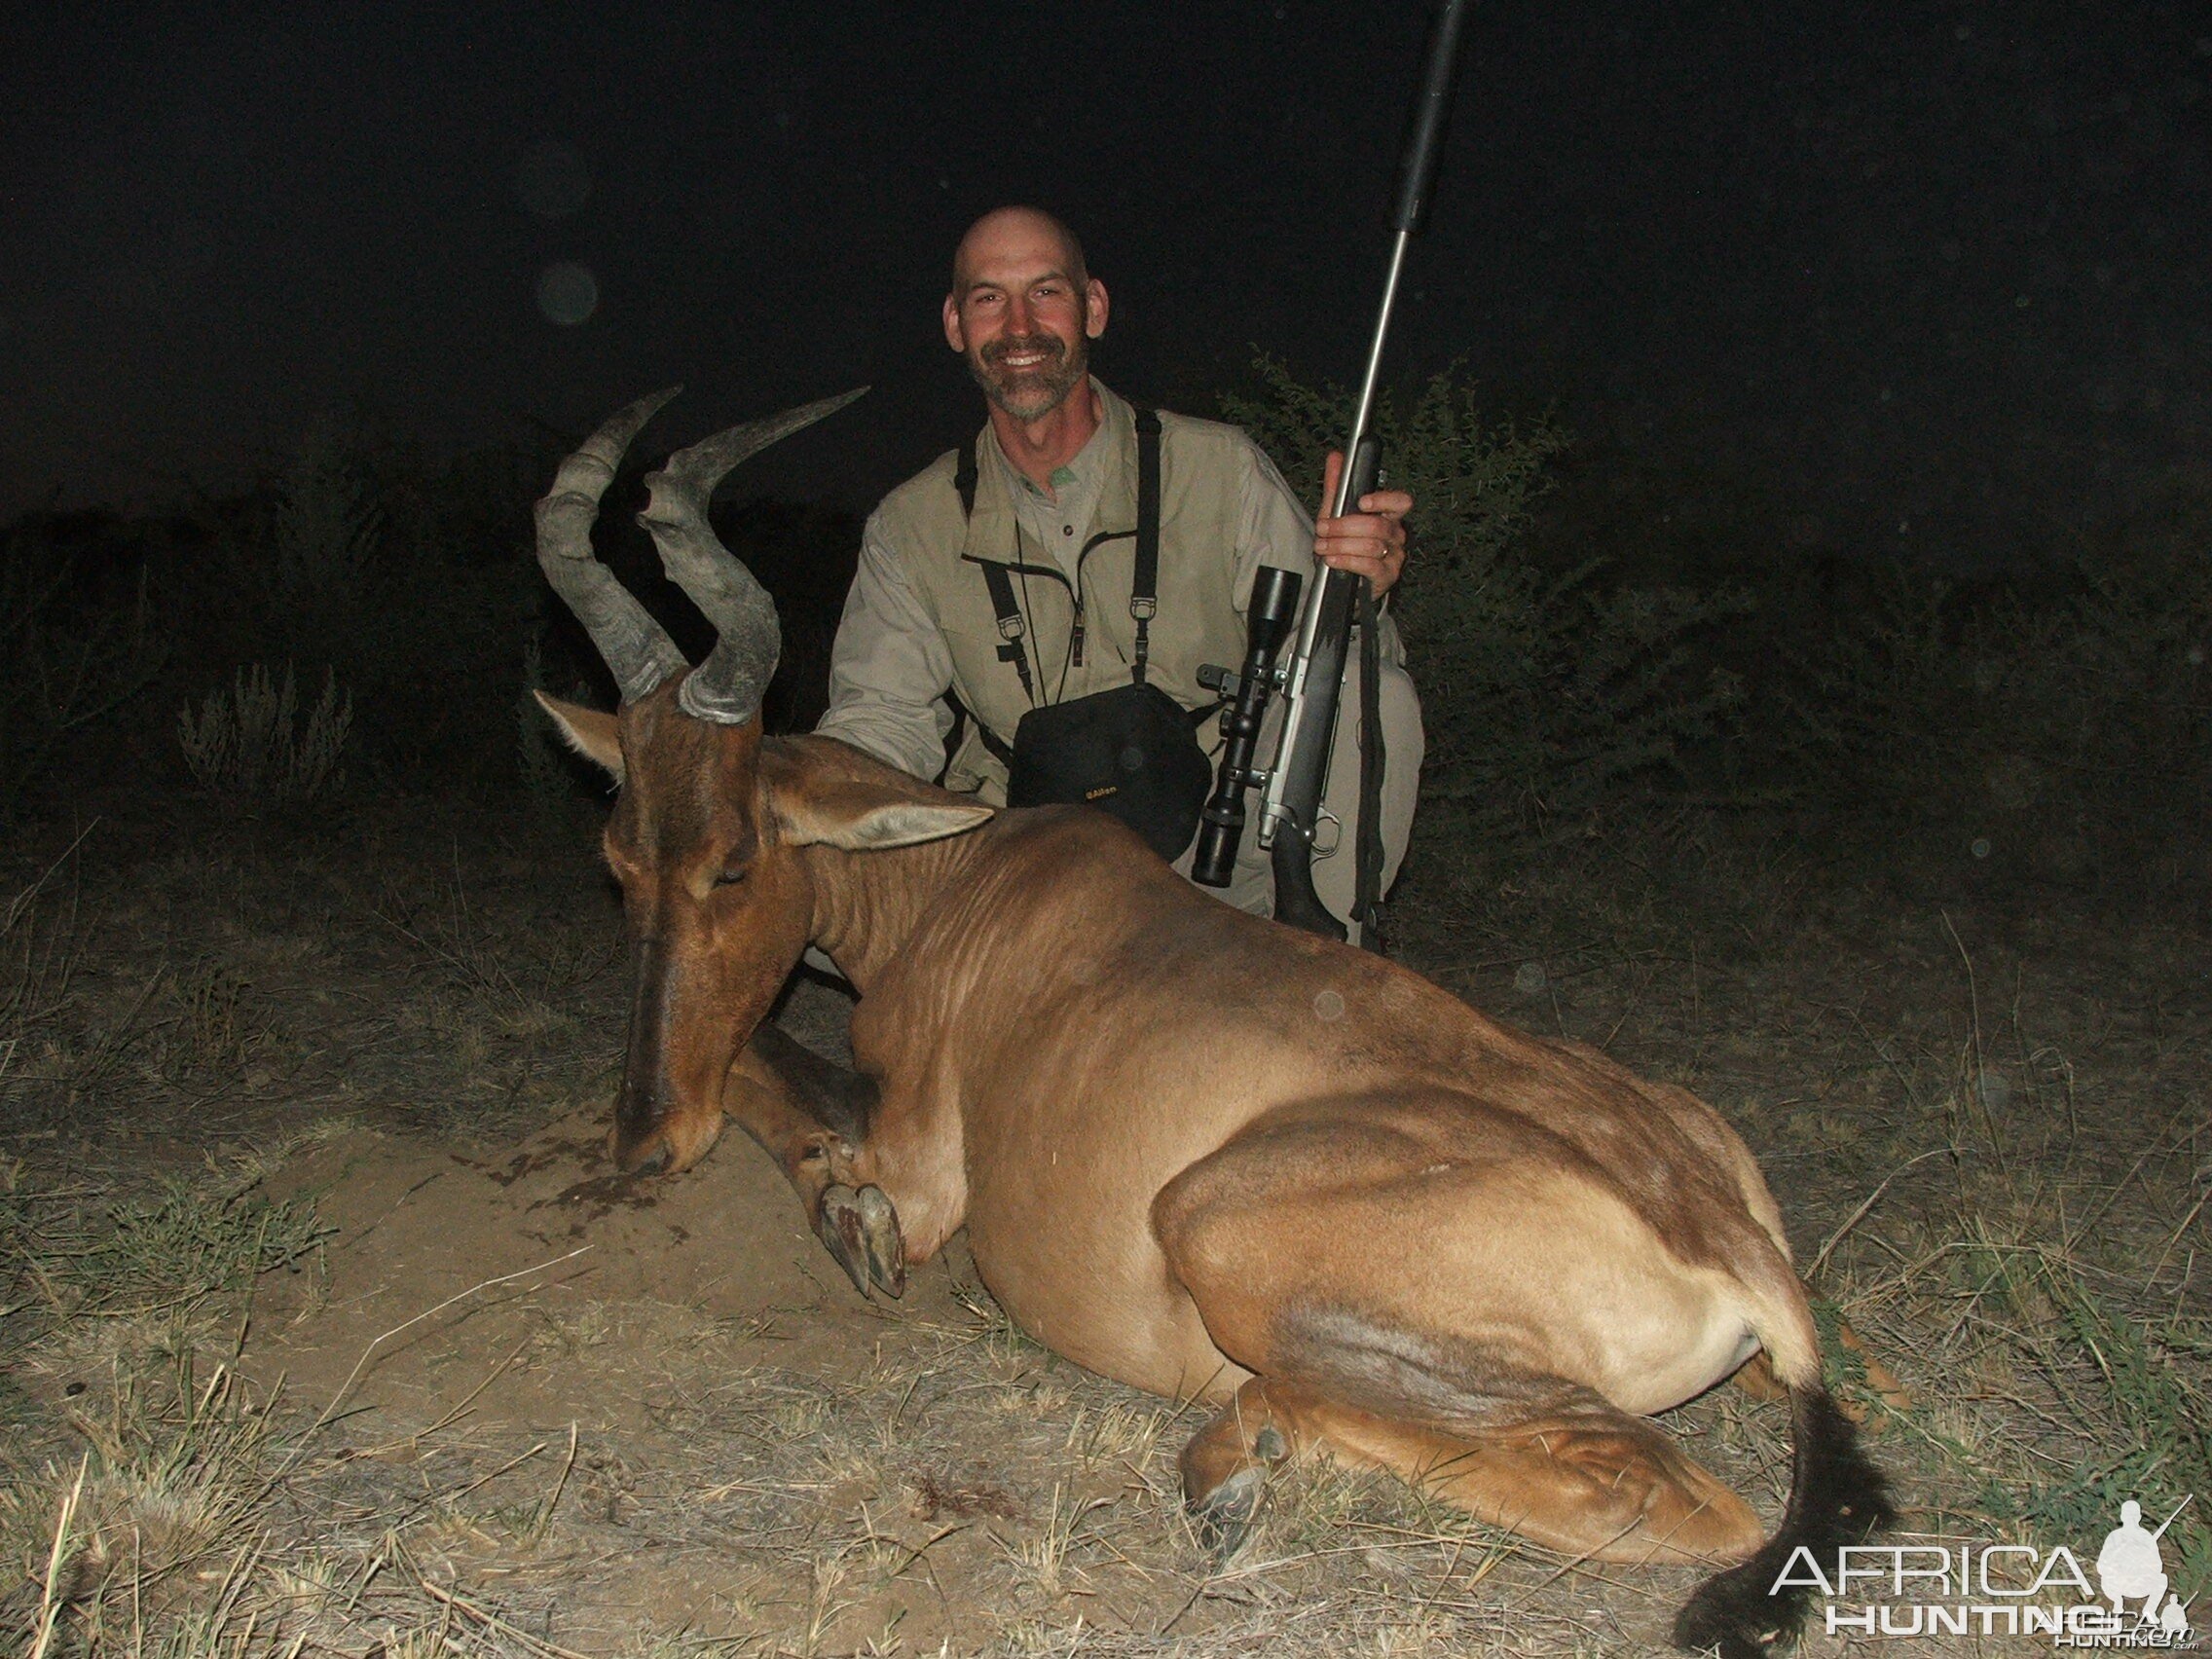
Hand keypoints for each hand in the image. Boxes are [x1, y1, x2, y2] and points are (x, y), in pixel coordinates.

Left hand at [1311, 449, 1410, 597]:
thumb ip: (1336, 487)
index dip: (1383, 500)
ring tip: (1322, 547)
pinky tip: (1333, 560)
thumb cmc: (1346, 546)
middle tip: (1323, 529)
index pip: (1400, 502)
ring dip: (1340, 545)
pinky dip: (1346, 561)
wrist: (1344, 583)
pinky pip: (1369, 566)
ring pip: (1370, 545)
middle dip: (1343, 526)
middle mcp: (1395, 534)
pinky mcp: (1386, 576)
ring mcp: (1394, 556)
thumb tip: (1335, 457)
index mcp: (1388, 515)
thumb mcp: (1336, 515)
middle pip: (1376, 525)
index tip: (1362, 502)